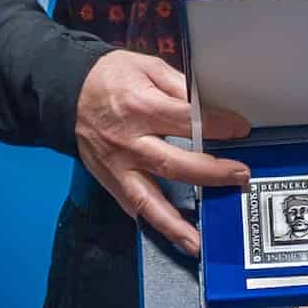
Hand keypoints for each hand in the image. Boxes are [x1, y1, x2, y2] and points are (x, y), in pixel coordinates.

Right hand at [77, 47, 248, 256]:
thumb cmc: (109, 77)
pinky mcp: (108, 178)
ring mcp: (117, 164)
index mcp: (140, 106)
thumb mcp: (147, 66)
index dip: (218, 125)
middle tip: (238, 176)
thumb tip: (209, 105)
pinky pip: (130, 204)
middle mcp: (128, 140)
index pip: (187, 121)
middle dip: (211, 173)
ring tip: (196, 241)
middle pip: (174, 164)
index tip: (240, 129)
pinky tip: (170, 235)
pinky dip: (150, 220)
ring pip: (148, 198)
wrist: (67, 91)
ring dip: (173, 223)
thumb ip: (179, 86)